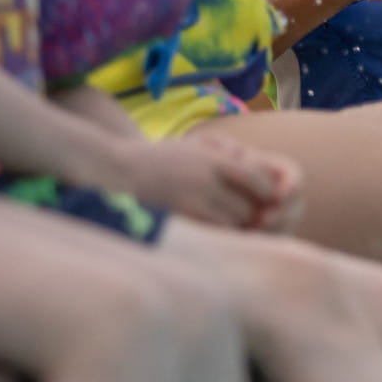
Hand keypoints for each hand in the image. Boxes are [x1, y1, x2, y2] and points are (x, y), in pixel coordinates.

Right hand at [119, 133, 289, 230]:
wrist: (116, 170)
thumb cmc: (160, 158)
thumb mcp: (194, 144)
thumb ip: (225, 150)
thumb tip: (250, 161)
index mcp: (211, 160)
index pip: (255, 178)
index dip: (264, 190)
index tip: (263, 196)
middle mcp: (204, 182)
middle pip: (245, 208)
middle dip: (247, 213)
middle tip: (242, 214)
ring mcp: (190, 205)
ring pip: (229, 227)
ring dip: (232, 228)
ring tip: (220, 223)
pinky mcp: (178, 225)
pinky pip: (209, 238)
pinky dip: (214, 238)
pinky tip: (207, 232)